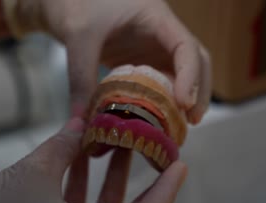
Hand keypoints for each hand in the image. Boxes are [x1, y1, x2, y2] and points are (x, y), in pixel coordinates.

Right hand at [0, 117, 186, 202]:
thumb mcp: (32, 173)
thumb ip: (63, 145)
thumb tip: (82, 122)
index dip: (167, 190)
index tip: (179, 163)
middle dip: (138, 173)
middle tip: (148, 141)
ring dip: (108, 175)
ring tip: (115, 138)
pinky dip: (82, 184)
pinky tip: (79, 154)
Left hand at [4, 0, 210, 122]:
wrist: (66, 1)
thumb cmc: (76, 5)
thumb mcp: (78, 39)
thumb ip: (80, 79)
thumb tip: (80, 124)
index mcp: (155, 17)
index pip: (186, 46)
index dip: (190, 75)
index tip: (183, 103)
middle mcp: (162, 32)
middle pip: (197, 60)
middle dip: (199, 90)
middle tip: (191, 121)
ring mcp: (155, 46)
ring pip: (183, 73)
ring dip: (185, 99)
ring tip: (179, 127)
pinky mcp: (144, 59)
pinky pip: (163, 81)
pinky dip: (165, 100)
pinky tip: (159, 120)